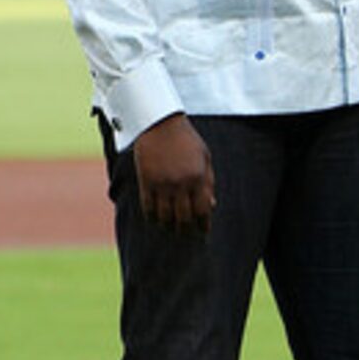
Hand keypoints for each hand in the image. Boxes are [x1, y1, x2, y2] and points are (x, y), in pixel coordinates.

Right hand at [133, 113, 214, 229]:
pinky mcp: (146, 181)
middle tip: (186, 234)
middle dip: (186, 229)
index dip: (203, 224)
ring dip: (168, 226)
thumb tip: (212, 205)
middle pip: (183, 217)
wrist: (160, 124)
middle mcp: (181, 184)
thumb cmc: (187, 140)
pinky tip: (155, 220)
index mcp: (198, 178)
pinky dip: (151, 216)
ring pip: (165, 215)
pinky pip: (148, 207)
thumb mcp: (205, 158)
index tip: (203, 232)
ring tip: (170, 229)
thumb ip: (208, 182)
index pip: (202, 210)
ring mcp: (162, 184)